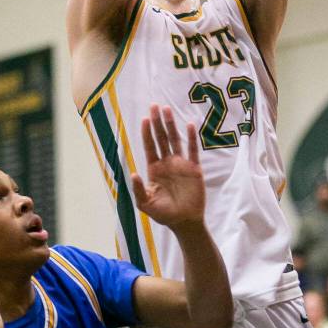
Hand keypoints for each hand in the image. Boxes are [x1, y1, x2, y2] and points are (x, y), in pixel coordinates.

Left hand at [131, 106, 204, 228]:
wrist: (184, 222)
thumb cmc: (164, 214)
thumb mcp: (146, 204)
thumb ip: (138, 189)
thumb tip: (134, 173)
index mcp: (154, 169)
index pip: (149, 146)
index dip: (147, 133)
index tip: (145, 119)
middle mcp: (167, 163)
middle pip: (161, 138)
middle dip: (157, 122)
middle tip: (155, 105)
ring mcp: (181, 165)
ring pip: (175, 140)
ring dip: (171, 125)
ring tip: (167, 109)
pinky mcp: (194, 169)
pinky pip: (192, 151)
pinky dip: (191, 138)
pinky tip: (189, 125)